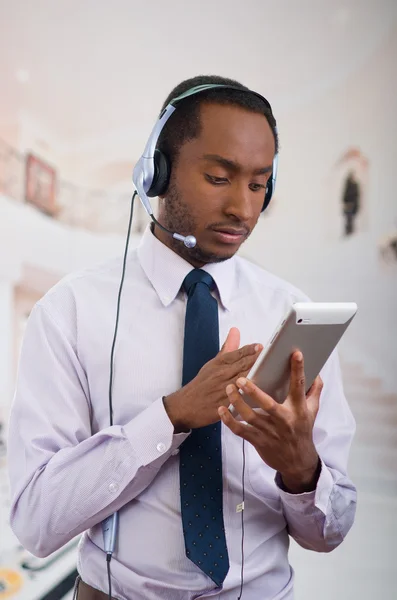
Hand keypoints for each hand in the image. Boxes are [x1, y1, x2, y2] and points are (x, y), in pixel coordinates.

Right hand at [164, 328, 261, 430]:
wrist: (185, 405)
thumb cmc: (202, 384)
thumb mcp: (212, 364)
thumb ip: (227, 348)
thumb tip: (236, 331)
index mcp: (220, 363)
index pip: (237, 354)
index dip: (249, 350)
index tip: (261, 346)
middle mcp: (222, 375)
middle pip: (242, 366)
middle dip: (257, 361)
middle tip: (271, 356)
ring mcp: (223, 390)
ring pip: (242, 381)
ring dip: (255, 377)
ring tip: (269, 372)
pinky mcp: (225, 405)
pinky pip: (238, 400)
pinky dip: (247, 397)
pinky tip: (259, 395)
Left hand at [218, 351, 322, 492]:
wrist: (297, 461)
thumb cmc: (302, 430)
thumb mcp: (312, 411)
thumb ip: (314, 391)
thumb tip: (316, 372)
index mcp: (298, 409)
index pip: (299, 386)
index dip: (298, 370)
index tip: (295, 354)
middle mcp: (283, 420)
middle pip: (267, 404)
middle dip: (253, 391)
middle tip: (241, 378)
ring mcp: (269, 431)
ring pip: (250, 416)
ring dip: (237, 402)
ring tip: (229, 387)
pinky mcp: (257, 440)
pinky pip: (240, 430)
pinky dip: (229, 421)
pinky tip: (221, 410)